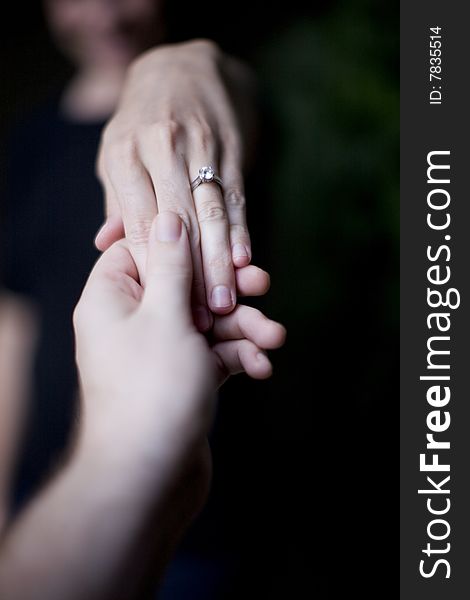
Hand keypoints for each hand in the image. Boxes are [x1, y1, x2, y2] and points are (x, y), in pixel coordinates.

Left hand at [75, 212, 284, 474]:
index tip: (218, 243)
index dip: (183, 243)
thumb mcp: (166, 315)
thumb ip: (172, 266)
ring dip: (243, 330)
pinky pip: (213, 356)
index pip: (145, 250)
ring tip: (275, 338)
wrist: (149, 477)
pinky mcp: (183, 378)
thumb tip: (168, 217)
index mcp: (112, 298)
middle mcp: (132, 321)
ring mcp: (159, 351)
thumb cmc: (151, 390)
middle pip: (186, 287)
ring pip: (207, 323)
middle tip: (263, 285)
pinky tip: (261, 368)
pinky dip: (237, 358)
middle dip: (228, 292)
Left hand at [95, 39, 256, 329]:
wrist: (186, 66)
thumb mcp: (117, 153)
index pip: (140, 224)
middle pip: (177, 225)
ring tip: (226, 300)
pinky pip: (236, 197)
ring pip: (211, 215)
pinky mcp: (230, 151)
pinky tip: (246, 260)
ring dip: (219, 262)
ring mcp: (200, 149)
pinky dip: (241, 231)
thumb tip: (106, 244)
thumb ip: (117, 201)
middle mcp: (162, 151)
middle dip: (190, 274)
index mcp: (125, 156)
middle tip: (202, 316)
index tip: (164, 308)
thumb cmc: (142, 120)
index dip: (154, 269)